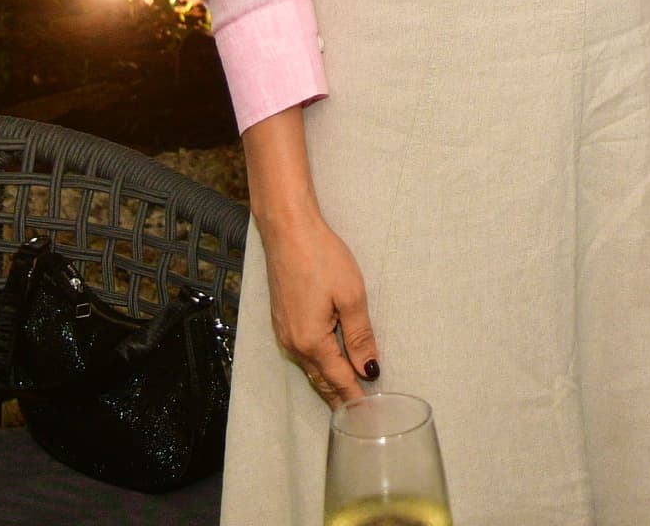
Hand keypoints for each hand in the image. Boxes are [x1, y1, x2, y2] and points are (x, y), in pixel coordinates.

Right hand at [259, 207, 379, 405]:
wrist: (288, 230)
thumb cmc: (322, 258)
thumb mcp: (351, 297)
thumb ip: (360, 337)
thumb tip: (369, 370)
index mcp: (311, 342)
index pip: (338, 380)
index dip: (355, 398)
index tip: (369, 418)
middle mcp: (293, 343)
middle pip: (320, 380)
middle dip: (339, 398)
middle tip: (359, 419)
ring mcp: (283, 332)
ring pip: (309, 368)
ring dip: (327, 383)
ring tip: (347, 397)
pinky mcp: (281, 320)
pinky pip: (302, 353)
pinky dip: (317, 365)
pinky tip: (328, 365)